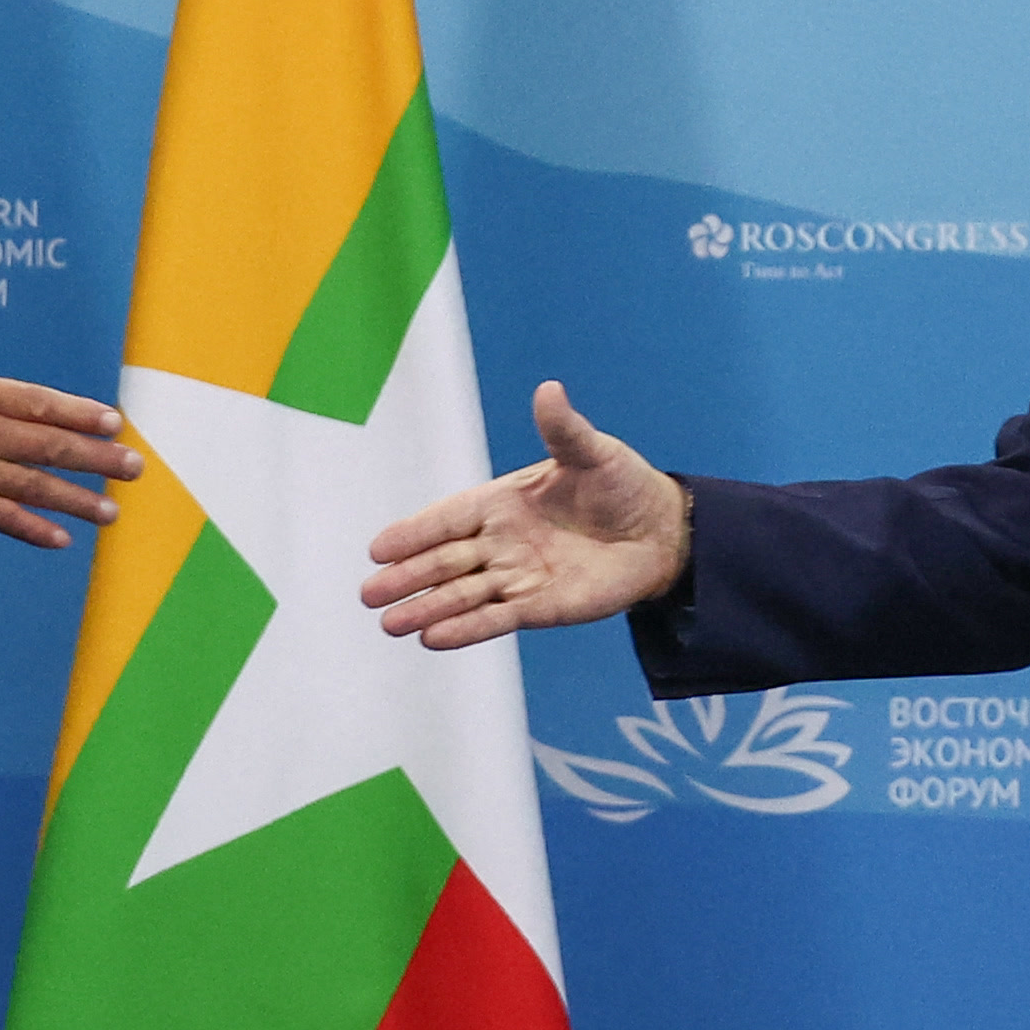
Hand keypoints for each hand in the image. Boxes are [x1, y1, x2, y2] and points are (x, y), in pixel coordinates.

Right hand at [0, 278, 139, 549]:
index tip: (113, 421)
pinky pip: (1, 519)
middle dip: (98, 457)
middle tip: (135, 468)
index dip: (80, 413)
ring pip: (36, 487)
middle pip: (50, 445)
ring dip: (78, 499)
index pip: (38, 401)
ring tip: (112, 510)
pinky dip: (33, 530)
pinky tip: (61, 540)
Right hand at [360, 380, 687, 648]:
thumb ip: (563, 430)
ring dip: (428, 609)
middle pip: (445, 562)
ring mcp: (517, 576)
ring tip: (390, 625)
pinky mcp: (540, 607)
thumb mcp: (592, 453)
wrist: (660, 530)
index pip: (448, 519)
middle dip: (407, 578)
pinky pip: (496, 618)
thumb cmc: (621, 484)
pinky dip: (465, 630)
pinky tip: (433, 639)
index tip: (378, 549)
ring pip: (463, 595)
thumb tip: (549, 390)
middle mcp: (501, 542)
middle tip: (369, 594)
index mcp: (501, 502)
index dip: (414, 533)